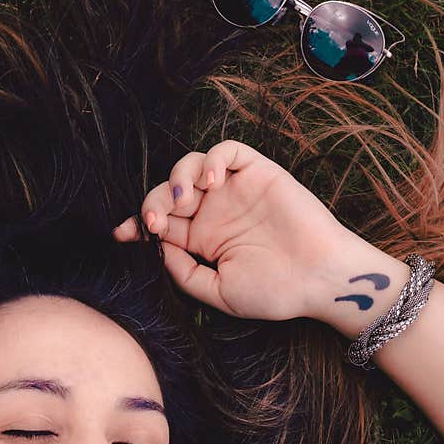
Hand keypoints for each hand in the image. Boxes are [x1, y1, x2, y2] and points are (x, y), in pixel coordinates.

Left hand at [113, 139, 351, 321]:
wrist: (321, 280)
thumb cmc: (275, 292)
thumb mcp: (218, 292)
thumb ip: (184, 272)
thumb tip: (158, 248)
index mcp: (200, 238)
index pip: (159, 223)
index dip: (136, 223)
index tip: (121, 233)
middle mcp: (213, 211)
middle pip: (167, 192)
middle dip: (152, 202)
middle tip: (156, 222)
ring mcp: (234, 191)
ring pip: (190, 166)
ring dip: (177, 177)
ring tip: (185, 201)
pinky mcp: (258, 172)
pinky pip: (227, 151)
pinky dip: (213, 160)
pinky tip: (213, 182)